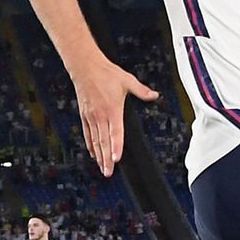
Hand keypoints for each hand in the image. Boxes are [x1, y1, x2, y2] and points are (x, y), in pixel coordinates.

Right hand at [70, 58, 159, 176]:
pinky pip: (87, 133)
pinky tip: (93, 154)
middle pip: (104, 141)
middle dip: (106, 159)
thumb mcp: (127, 81)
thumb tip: (154, 95)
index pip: (115, 132)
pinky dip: (90, 145)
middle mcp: (100, 115)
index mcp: (112, 109)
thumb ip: (141, 91)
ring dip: (99, 156)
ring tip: (102, 168)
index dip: (116, 147)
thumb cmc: (105, 73)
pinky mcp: (85, 115)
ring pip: (95, 140)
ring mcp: (91, 117)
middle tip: (109, 172)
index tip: (116, 159)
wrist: (85, 67)